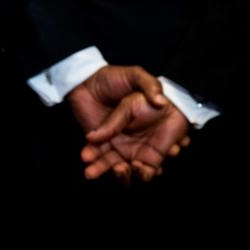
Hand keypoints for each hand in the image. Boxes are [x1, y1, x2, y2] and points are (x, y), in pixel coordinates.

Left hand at [68, 65, 187, 181]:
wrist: (87, 78)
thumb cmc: (115, 77)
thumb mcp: (136, 76)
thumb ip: (150, 85)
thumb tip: (162, 101)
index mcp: (149, 130)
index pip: (159, 154)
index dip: (159, 161)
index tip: (156, 160)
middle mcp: (135, 141)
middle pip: (141, 167)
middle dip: (141, 173)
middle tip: (136, 166)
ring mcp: (117, 145)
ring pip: (120, 168)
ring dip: (119, 174)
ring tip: (118, 168)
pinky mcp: (99, 146)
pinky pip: (99, 160)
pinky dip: (96, 165)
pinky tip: (92, 160)